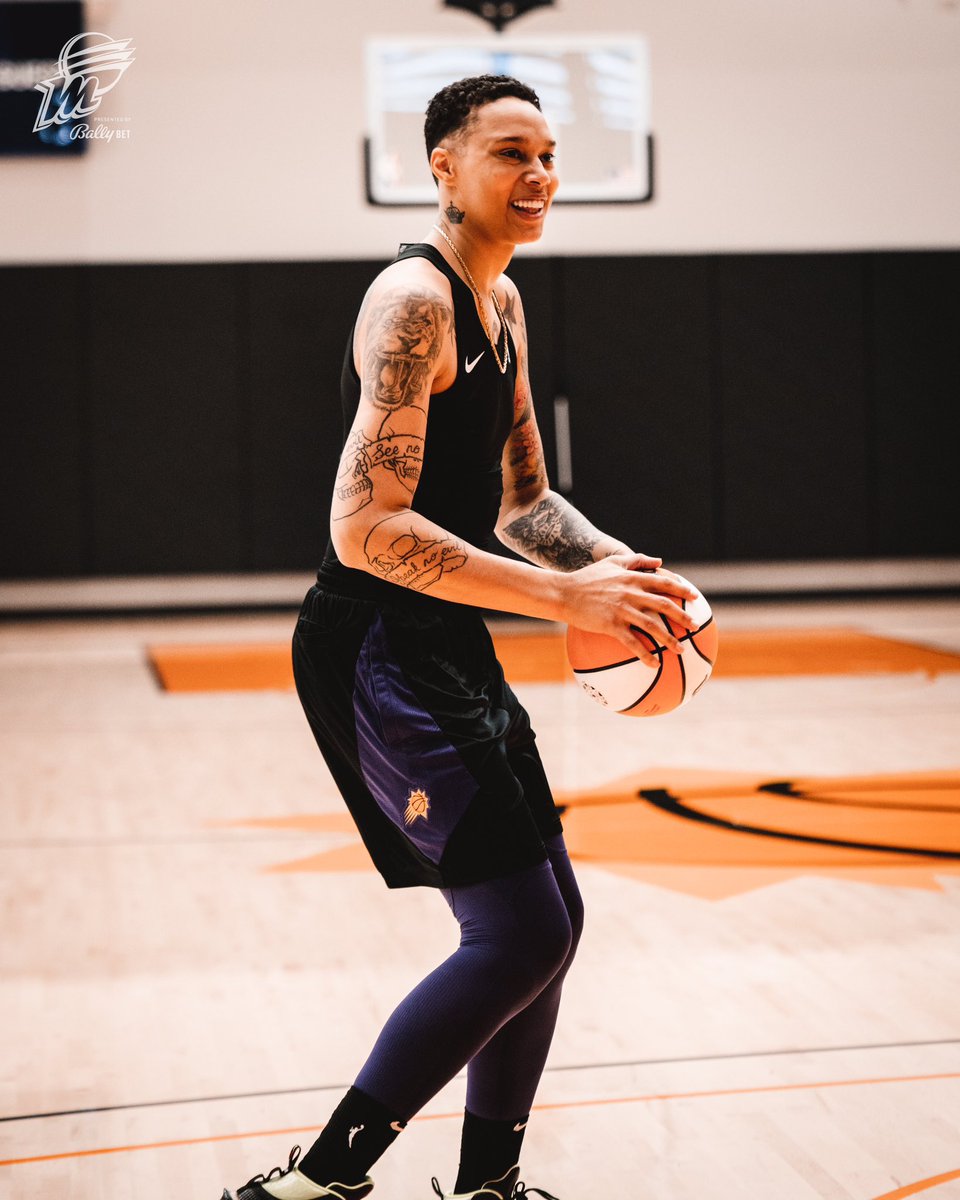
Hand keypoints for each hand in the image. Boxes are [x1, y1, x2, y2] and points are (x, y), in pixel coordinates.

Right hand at [559, 552, 700, 665]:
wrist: (564, 593)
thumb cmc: (587, 578)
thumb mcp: (612, 562)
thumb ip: (636, 560)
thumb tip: (659, 561)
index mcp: (633, 578)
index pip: (663, 582)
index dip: (681, 589)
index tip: (694, 597)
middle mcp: (631, 593)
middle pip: (663, 605)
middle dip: (682, 616)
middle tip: (694, 627)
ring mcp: (621, 610)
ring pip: (651, 625)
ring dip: (668, 639)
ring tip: (681, 650)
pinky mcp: (611, 624)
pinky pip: (632, 642)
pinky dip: (645, 653)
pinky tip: (654, 664)